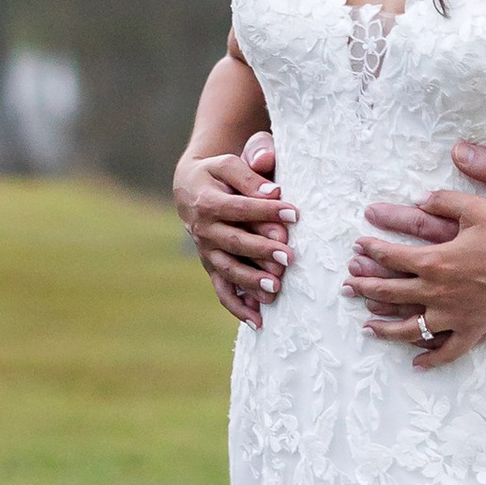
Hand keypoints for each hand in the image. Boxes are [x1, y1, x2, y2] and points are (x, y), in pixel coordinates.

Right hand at [175, 131, 294, 331]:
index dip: (266, 211)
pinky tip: (259, 321)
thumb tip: (273, 191)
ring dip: (250, 281)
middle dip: (261, 251)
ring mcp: (206, 252)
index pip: (239, 208)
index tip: (294, 214)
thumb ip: (250, 174)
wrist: (191, 187)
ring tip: (275, 288)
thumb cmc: (219, 173)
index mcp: (207, 201)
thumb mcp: (230, 163)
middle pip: (234, 242)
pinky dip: (238, 307)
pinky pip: (222, 290)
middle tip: (289, 256)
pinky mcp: (212, 267)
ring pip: (228, 269)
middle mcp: (203, 230)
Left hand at [347, 140, 485, 367]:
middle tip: (348, 285)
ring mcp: (454, 315)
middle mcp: (437, 291)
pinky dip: (430, 359)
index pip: (391, 256)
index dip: (371, 249)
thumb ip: (443, 201)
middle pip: (389, 293)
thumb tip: (419, 200)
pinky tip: (416, 363)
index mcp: (434, 260)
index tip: (358, 246)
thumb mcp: (475, 207)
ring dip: (384, 328)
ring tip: (368, 327)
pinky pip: (447, 351)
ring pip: (409, 328)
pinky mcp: (473, 330)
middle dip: (364, 287)